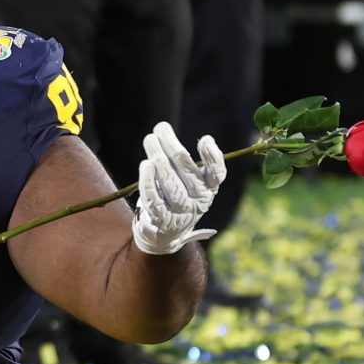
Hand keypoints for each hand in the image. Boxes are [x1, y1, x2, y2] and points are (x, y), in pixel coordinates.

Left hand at [132, 122, 225, 255]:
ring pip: (170, 183)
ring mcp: (180, 212)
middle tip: (160, 129)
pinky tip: (145, 165)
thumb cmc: (178, 198)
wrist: (166, 234)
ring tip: (150, 140)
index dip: (212, 157)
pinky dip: (148, 181)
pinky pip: (153, 199)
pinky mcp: (161, 221)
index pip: (217, 173)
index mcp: (210, 189)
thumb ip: (194, 163)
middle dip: (172, 146)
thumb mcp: (192, 182)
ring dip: (159, 159)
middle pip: (187, 171)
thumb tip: (206, 139)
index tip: (204, 140)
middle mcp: (199, 201)